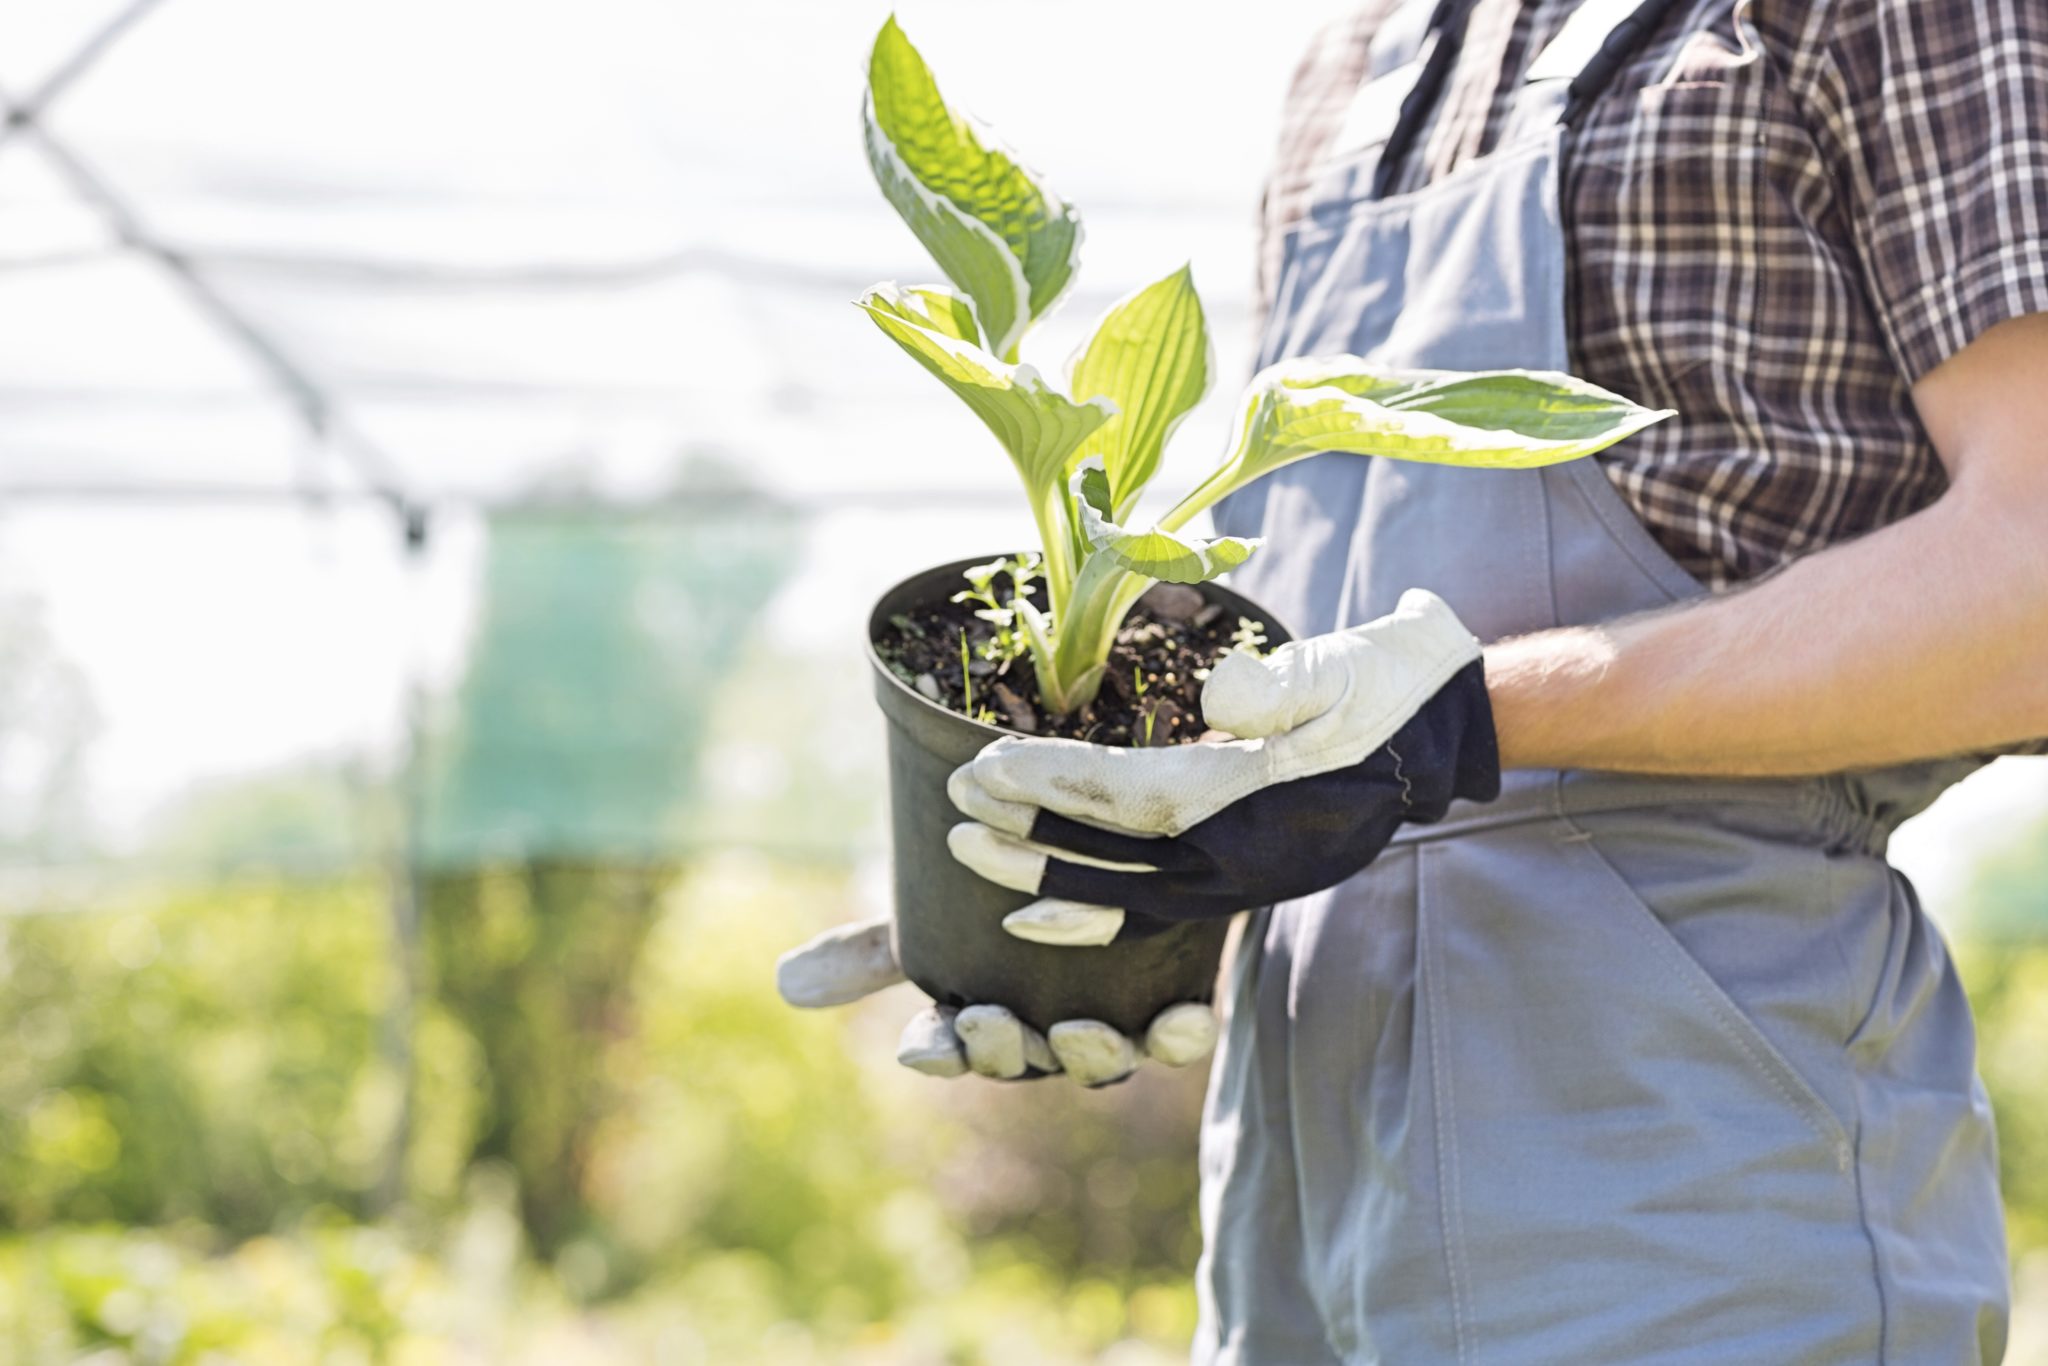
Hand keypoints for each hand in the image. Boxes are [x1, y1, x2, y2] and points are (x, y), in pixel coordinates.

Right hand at [775, 917, 1218, 1086]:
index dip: (938, 1051)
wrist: (1118, 861)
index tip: (920, 1043)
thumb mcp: (939, 912)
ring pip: (1101, 1060)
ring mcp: (1117, 1021)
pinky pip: (1184, 1036)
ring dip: (1085, 1055)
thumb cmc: (1018, 896)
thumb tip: (782, 983)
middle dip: (1003, 1051)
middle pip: (1025, 1059)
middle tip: (986, 1020)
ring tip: (1074, 1030)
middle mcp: (1049, 1031)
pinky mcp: (1178, 999)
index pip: (952, 1048)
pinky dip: (1180, 1033)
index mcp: (987, 1015)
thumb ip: (872, 947)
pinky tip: (1178, 1015)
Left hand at [946, 590, 1499, 945]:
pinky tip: (1044, 905)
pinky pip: (1156, 908)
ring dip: (1048, 877)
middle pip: (1115, 860)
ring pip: (1128, 895)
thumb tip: (1221, 698)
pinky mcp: (1246, 874)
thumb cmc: (1391, 680)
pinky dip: (1096, 912)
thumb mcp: (1347, 664)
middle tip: (951, 818)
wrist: (1451, 721)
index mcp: (1264, 803)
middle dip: (1029, 841)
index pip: (1134, 799)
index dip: (1053, 786)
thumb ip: (1286, 682)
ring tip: (973, 857)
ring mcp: (1249, 876)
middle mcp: (1250, 858)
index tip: (980, 768)